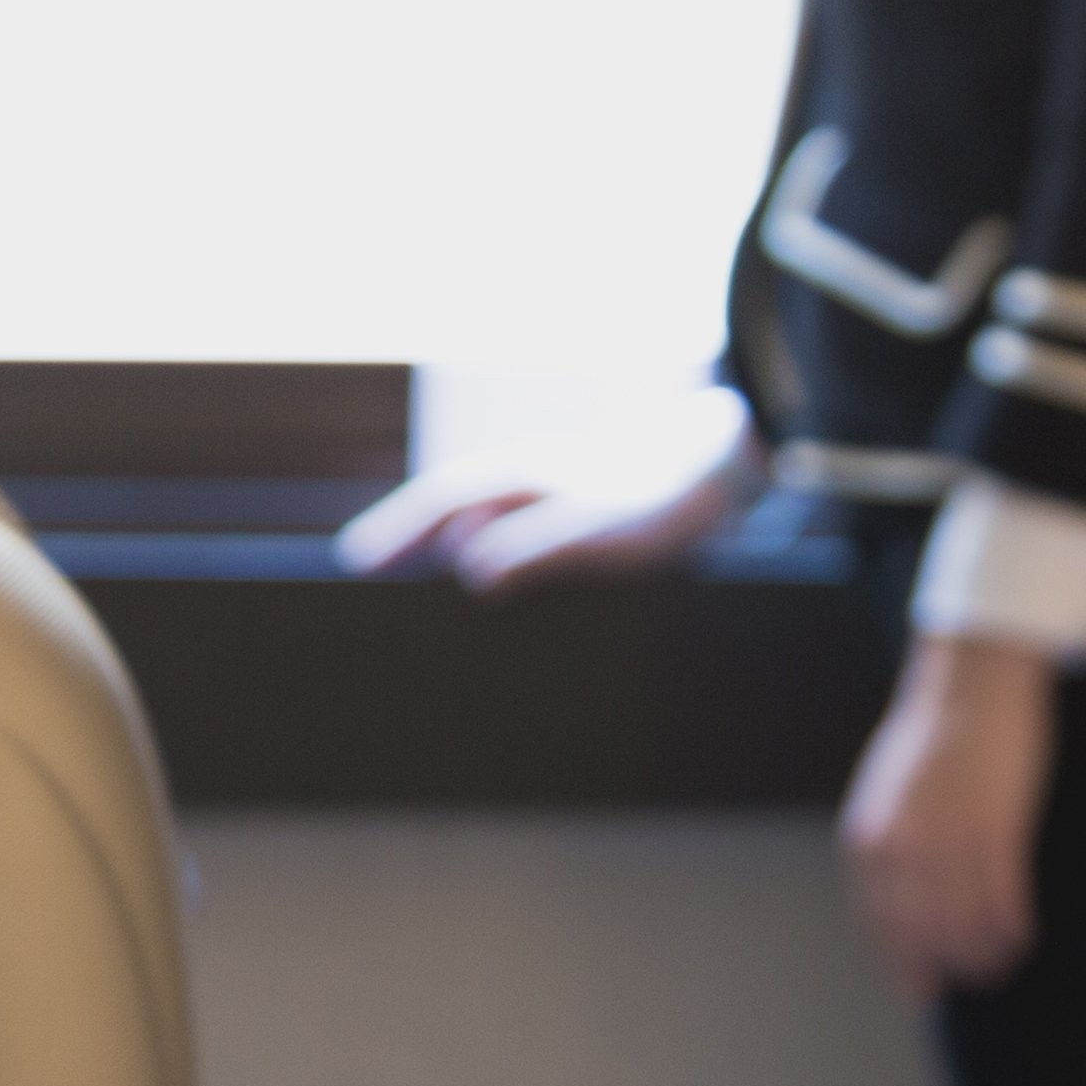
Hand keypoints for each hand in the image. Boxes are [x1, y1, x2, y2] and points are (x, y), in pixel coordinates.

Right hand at [338, 429, 763, 591]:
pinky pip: (523, 546)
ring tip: (429, 616)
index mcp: (521, 477)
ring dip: (454, 563)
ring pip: (486, 531)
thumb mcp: (598, 532)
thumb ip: (534, 551)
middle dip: (410, 550)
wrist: (730, 469)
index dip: (394, 532)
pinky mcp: (581, 519)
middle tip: (374, 592)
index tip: (355, 563)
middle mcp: (528, 481)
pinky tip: (503, 609)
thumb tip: (470, 575)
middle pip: (451, 517)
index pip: (438, 503)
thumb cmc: (665, 499)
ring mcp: (553, 497)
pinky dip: (501, 571)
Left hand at [844, 634, 1051, 997]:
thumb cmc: (936, 731)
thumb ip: (890, 844)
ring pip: (967, 926)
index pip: (883, 924)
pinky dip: (1013, 928)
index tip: (926, 991)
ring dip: (987, 954)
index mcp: (869, 838)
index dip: (907, 964)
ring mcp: (948, 840)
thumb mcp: (888, 793)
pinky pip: (1003, 901)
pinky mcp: (996, 830)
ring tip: (1004, 961)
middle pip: (925, 934)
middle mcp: (902, 847)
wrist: (972, 678)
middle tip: (978, 979)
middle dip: (952, 966)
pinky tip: (1023, 936)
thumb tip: (904, 901)